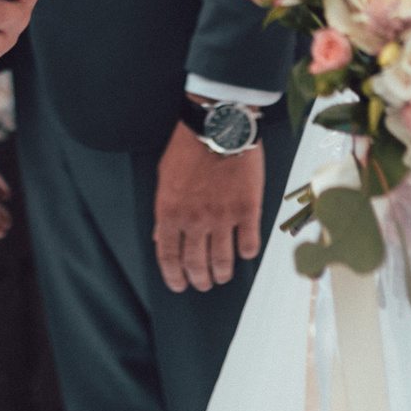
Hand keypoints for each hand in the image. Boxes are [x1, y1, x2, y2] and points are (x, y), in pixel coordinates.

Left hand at [152, 120, 262, 292]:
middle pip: (196, 265)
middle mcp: (195, 220)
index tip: (179, 284)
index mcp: (170, 212)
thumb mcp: (164, 177)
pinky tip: (245, 251)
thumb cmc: (189, 147)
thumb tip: (161, 236)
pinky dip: (246, 252)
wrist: (219, 125)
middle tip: (204, 282)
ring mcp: (223, 217)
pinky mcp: (247, 209)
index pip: (168, 257)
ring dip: (222, 273)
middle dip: (199, 280)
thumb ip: (163, 210)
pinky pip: (249, 244)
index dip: (173, 277)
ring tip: (222, 274)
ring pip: (223, 261)